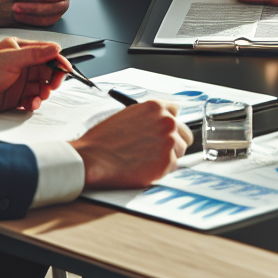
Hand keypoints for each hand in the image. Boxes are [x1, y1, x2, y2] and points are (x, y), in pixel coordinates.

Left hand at [0, 38, 68, 113]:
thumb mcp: (10, 60)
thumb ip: (35, 54)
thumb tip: (55, 48)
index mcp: (20, 50)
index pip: (46, 52)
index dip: (58, 60)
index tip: (65, 69)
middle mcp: (22, 65)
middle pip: (48, 70)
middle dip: (53, 79)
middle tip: (53, 85)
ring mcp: (21, 81)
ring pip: (42, 86)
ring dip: (44, 92)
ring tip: (39, 96)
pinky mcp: (18, 96)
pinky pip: (34, 99)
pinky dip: (35, 102)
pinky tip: (31, 103)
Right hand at [69, 100, 192, 188]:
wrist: (92, 158)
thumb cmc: (103, 140)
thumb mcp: (128, 116)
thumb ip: (148, 118)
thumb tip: (158, 125)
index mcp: (156, 107)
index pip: (176, 111)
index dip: (169, 122)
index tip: (165, 130)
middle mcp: (167, 122)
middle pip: (184, 132)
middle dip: (174, 140)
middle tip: (159, 150)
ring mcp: (169, 141)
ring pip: (180, 150)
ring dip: (168, 156)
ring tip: (145, 160)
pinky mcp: (168, 162)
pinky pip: (173, 166)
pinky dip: (162, 169)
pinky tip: (144, 168)